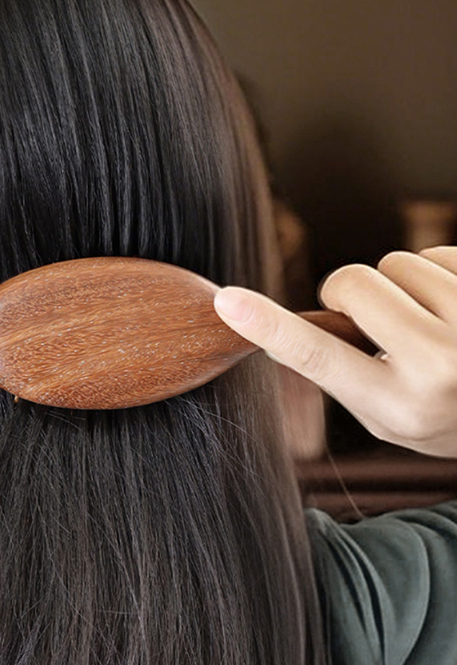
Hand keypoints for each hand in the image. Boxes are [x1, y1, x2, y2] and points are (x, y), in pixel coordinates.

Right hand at [214, 247, 456, 457]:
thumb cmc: (442, 410)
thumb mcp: (384, 412)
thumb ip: (335, 369)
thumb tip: (270, 324)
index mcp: (400, 404)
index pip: (317, 356)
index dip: (268, 325)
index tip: (230, 301)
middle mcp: (441, 367)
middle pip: (351, 282)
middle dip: (349, 292)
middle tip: (372, 321)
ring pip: (397, 262)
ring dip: (400, 285)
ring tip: (429, 320)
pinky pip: (437, 252)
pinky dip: (435, 274)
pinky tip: (453, 307)